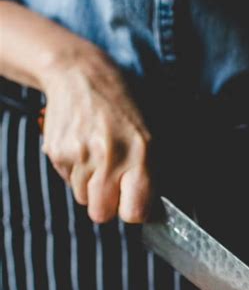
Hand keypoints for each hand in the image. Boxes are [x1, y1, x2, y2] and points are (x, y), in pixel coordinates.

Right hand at [42, 50, 151, 222]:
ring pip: (83, 198)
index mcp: (140, 154)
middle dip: (106, 204)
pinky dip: (75, 171)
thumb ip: (150, 173)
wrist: (81, 75)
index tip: (132, 204)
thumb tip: (148, 210)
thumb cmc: (121, 107)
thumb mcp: (150, 135)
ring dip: (90, 185)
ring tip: (97, 157)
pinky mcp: (57, 152)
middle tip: (111, 184)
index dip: (132, 212)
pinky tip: (82, 148)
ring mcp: (80, 155)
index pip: (134, 212)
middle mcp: (109, 157)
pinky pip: (67, 181)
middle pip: (101, 214)